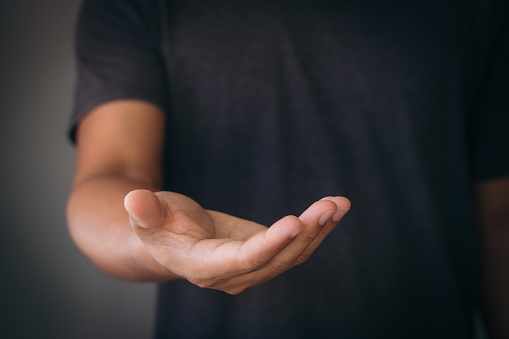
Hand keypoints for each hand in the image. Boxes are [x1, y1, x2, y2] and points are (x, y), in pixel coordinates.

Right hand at [124, 190, 349, 293]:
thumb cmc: (157, 225)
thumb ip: (145, 212)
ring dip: (318, 230)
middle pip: (276, 259)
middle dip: (304, 233)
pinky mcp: (265, 255)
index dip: (269, 244)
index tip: (295, 221)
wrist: (171, 239)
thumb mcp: (147, 215)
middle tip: (328, 206)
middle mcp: (232, 275)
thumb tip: (134, 199)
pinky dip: (317, 229)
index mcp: (204, 266)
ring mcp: (252, 268)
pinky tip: (335, 209)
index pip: (241, 260)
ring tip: (338, 204)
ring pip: (292, 255)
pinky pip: (296, 247)